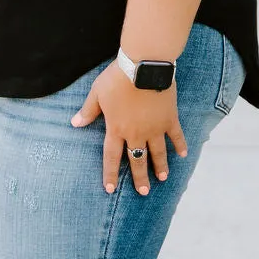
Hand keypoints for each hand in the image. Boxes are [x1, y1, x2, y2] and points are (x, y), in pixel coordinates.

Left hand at [70, 60, 188, 195]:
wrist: (143, 66)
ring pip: (157, 153)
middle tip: (144, 192)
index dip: (110, 174)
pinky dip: (180, 145)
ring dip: (160, 167)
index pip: (112, 157)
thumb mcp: (97, 93)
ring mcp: (155, 128)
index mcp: (116, 129)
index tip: (110, 189)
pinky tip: (183, 155)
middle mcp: (136, 133)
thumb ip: (88, 111)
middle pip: (137, 160)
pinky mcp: (169, 119)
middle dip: (140, 178)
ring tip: (162, 178)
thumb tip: (75, 123)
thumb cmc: (117, 78)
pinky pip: (176, 136)